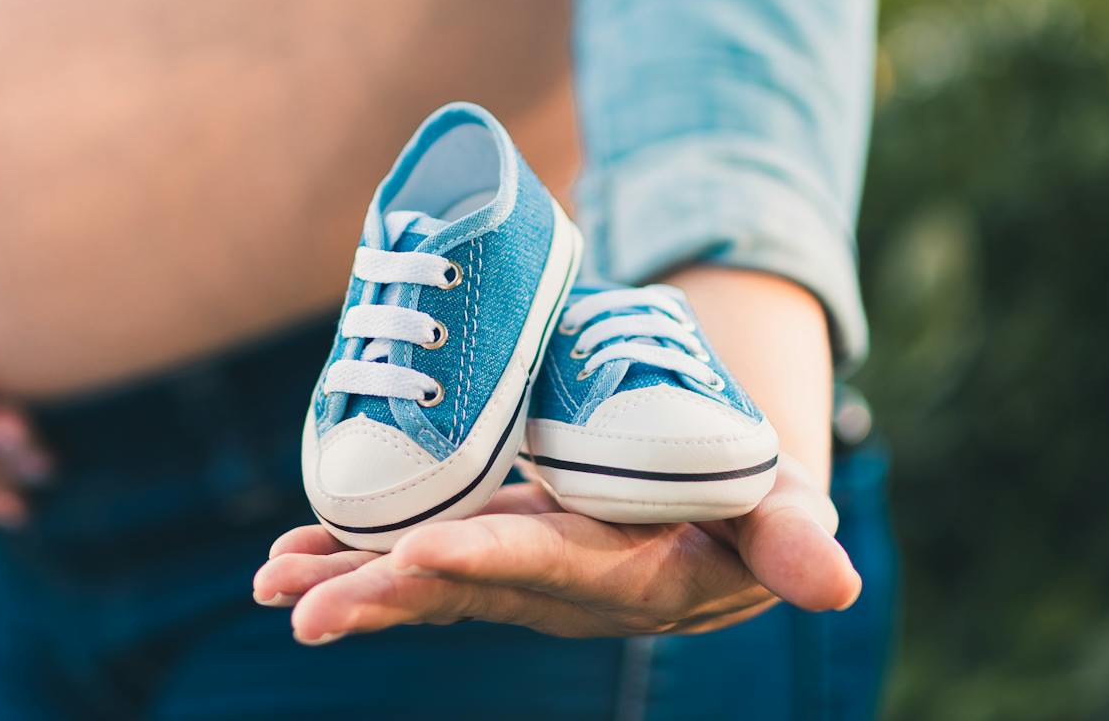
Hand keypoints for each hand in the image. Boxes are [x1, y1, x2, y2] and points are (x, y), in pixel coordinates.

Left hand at [254, 454, 855, 642]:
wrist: (714, 516)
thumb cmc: (751, 505)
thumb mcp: (783, 513)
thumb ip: (795, 542)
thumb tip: (838, 585)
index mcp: (619, 574)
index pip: (541, 566)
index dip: (479, 559)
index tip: (417, 552)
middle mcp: (551, 585)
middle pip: (455, 586)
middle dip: (375, 593)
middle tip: (294, 603)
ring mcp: (512, 570)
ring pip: (418, 580)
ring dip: (343, 581)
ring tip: (271, 581)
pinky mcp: (489, 546)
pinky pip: (412, 558)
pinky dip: (351, 553)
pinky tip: (290, 552)